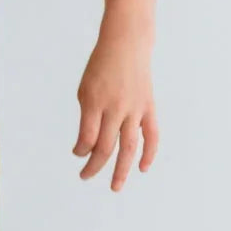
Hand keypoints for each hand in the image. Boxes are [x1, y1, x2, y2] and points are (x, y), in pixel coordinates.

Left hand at [72, 33, 158, 190]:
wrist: (126, 44)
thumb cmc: (100, 67)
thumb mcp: (85, 88)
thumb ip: (88, 116)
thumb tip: (91, 144)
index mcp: (94, 101)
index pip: (87, 137)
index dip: (81, 151)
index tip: (78, 154)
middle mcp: (115, 107)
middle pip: (106, 147)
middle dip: (94, 166)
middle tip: (84, 177)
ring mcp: (134, 108)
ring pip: (129, 146)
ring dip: (121, 169)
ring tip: (115, 187)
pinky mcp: (148, 107)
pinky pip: (152, 135)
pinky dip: (149, 153)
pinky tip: (142, 168)